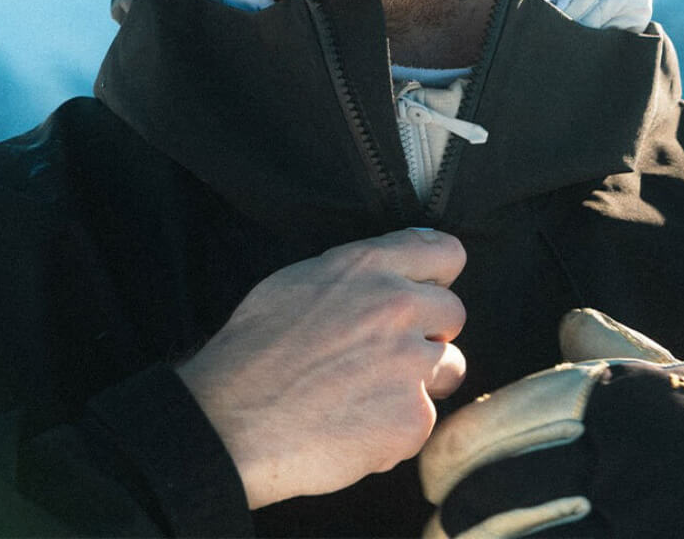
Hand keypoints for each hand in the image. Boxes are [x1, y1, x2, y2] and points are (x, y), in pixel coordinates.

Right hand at [178, 227, 465, 508]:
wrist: (229, 422)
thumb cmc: (254, 350)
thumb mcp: (299, 280)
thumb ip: (358, 270)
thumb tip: (398, 264)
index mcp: (369, 266)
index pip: (447, 252)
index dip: (437, 277)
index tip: (424, 293)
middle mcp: (398, 305)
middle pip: (454, 312)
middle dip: (428, 333)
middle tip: (386, 356)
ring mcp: (410, 362)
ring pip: (448, 367)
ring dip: (419, 382)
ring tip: (369, 395)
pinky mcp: (412, 417)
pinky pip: (424, 420)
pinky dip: (397, 430)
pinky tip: (355, 428)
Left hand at [419, 309, 683, 538]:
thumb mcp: (682, 379)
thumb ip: (618, 352)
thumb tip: (569, 324)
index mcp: (607, 399)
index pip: (493, 423)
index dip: (449, 458)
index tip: (439, 478)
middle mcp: (606, 458)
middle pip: (486, 490)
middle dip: (451, 514)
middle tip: (443, 525)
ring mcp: (619, 519)